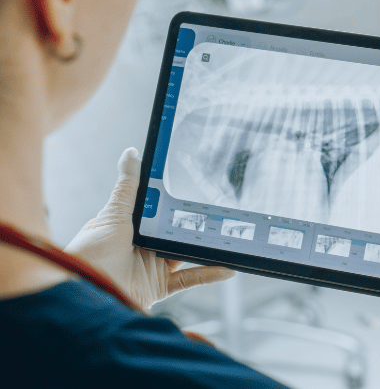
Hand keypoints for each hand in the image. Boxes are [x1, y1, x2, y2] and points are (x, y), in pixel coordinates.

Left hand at [65, 148, 233, 309]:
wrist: (84, 292)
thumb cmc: (91, 253)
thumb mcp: (113, 215)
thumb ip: (128, 188)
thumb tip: (131, 153)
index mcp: (131, 226)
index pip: (158, 208)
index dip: (176, 198)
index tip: (197, 185)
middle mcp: (143, 245)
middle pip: (176, 230)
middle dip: (197, 222)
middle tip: (221, 209)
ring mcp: (152, 266)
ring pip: (187, 253)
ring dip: (207, 246)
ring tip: (229, 235)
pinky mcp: (159, 286)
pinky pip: (189, 279)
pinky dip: (209, 273)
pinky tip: (227, 267)